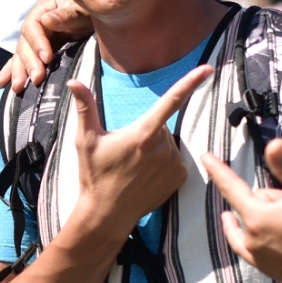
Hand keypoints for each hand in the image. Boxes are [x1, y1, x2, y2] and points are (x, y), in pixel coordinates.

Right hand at [0, 0, 92, 91]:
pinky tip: (1, 83)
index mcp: (44, 10)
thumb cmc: (96, 14)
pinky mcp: (38, 53)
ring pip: (20, 56)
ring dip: (18, 72)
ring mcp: (36, 40)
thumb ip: (67, 16)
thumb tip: (46, 20)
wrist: (108, 23)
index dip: (37, 43)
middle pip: (24, 44)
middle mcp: (36, 24)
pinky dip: (11, 72)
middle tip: (37, 78)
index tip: (47, 58)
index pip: (32, 26)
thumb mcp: (85, 12)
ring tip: (18, 87)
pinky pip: (21, 62)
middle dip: (29, 63)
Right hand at [69, 65, 212, 236]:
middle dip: (146, 131)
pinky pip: (175, 159)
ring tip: (134, 166)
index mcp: (142, 133)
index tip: (207, 69)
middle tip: (125, 151)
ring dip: (154, 148)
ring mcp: (174, 163)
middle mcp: (162, 146)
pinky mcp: (180, 176)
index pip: (170, 101)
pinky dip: (164, 162)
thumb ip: (85, 108)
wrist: (107, 213)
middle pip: (159, 125)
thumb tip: (74, 82)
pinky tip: (146, 175)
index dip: (190, 82)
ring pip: (167, 142)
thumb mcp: (86, 140)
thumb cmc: (94, 175)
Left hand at [199, 138, 281, 282]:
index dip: (218, 169)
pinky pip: (253, 249)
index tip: (205, 157)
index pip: (232, 186)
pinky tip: (263, 238)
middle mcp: (251, 239)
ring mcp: (259, 258)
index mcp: (257, 217)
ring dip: (260, 218)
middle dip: (269, 199)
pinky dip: (254, 239)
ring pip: (252, 228)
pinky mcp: (269, 271)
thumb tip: (273, 144)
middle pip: (251, 207)